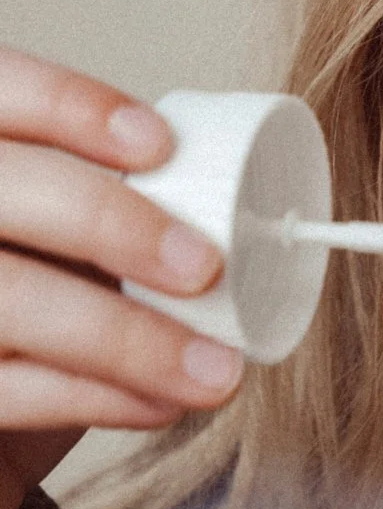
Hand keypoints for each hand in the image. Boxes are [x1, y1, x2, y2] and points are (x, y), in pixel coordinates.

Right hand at [0, 47, 243, 508]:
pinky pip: (9, 390)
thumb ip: (100, 204)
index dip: (67, 104)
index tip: (159, 143)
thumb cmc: (36, 300)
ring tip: (216, 369)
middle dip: (108, 221)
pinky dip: (96, 398)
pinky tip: (161, 404)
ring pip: (10, 301)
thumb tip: (234, 202)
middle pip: (2, 191)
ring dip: (127, 339)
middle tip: (203, 266)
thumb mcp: (55, 233)